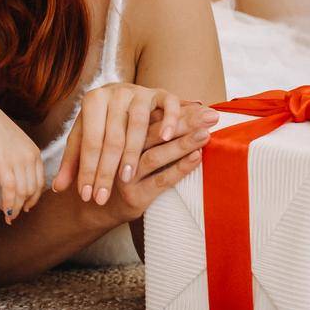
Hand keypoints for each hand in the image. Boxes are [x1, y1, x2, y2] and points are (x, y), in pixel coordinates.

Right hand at [0, 85, 45, 221]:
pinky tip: (4, 210)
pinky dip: (8, 203)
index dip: (34, 197)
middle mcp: (30, 158)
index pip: (40, 182)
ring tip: (8, 215)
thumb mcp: (14, 142)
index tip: (27, 205)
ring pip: (22, 193)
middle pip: (32, 190)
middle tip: (16, 212)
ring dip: (15, 207)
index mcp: (35, 152)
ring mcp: (18, 162)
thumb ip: (19, 157)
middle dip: (25, 204)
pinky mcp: (4, 165)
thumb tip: (15, 174)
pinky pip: (9, 190)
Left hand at [53, 83, 186, 205]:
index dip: (87, 170)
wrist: (125, 95)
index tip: (87, 196)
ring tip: (126, 179)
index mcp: (92, 101)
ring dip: (132, 153)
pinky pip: (168, 105)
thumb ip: (72, 161)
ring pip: (137, 124)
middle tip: (102, 198)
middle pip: (111, 137)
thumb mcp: (85, 138)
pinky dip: (168, 120)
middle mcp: (114, 93)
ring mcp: (139, 92)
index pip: (89, 142)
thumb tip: (57, 187)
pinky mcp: (161, 93)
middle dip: (106, 170)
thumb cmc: (103, 122)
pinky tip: (166, 138)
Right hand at [91, 103, 218, 223]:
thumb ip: (155, 123)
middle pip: (152, 132)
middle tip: (210, 117)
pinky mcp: (133, 195)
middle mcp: (117, 150)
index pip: (149, 118)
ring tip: (205, 135)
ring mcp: (125, 174)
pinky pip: (160, 180)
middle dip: (184, 123)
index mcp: (116, 132)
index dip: (177, 112)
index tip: (203, 107)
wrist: (99, 206)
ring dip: (182, 145)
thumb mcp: (129, 142)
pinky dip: (179, 168)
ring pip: (154, 156)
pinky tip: (196, 158)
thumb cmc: (123, 168)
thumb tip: (196, 103)